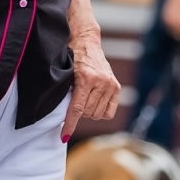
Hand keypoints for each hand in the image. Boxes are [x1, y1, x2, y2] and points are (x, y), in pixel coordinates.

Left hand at [61, 27, 120, 142]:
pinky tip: (94, 103)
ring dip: (88, 112)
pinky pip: (108, 113)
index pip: (76, 109)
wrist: (87, 42)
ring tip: (84, 99)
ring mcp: (110, 84)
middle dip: (78, 112)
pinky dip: (100, 112)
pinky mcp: (116, 87)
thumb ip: (66, 93)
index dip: (70, 125)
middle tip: (74, 100)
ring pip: (97, 115)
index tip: (63, 137)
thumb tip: (63, 118)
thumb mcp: (66, 73)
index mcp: (85, 78)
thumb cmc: (72, 58)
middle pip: (86, 113)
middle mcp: (100, 81)